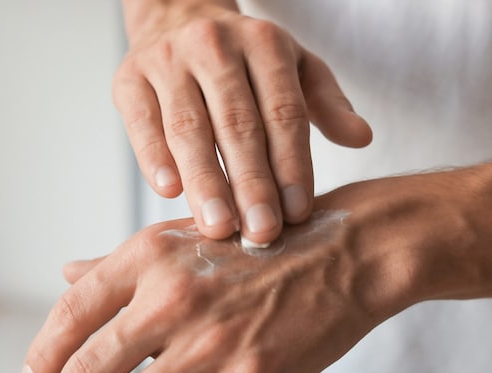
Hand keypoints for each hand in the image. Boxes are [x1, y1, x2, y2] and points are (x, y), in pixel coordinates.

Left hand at [20, 199, 406, 372]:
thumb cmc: (261, 243)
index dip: (44, 354)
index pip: (73, 310)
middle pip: (91, 368)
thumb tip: (67, 273)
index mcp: (151, 255)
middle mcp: (173, 296)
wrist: (345, 251)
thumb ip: (123, 261)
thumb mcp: (187, 236)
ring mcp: (211, 341)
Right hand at [115, 0, 372, 244]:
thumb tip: (362, 138)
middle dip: (251, 183)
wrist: (179, 19)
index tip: (298, 213)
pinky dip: (153, 157)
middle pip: (238, 123)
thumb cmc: (245, 60)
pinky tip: (169, 193)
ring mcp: (168, 60)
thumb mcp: (295, 69)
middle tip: (262, 233)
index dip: (292, 164)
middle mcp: (215, 46)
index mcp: (265, 44)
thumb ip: (326, 103)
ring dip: (205, 181)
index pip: (283, 112)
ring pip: (189, 127)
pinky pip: (141, 122)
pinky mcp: (129, 79)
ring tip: (220, 228)